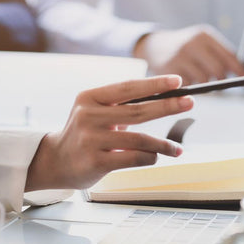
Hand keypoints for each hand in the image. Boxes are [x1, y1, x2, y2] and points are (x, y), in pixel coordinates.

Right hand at [26, 75, 193, 190]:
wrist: (55, 161)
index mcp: (89, 98)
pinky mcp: (96, 161)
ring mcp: (91, 139)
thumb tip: (161, 99)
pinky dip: (150, 157)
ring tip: (176, 148)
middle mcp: (88, 116)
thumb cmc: (82, 134)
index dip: (154, 84)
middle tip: (188, 103)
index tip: (177, 82)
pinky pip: (133, 158)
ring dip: (163, 143)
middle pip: (137, 110)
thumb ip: (120, 106)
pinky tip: (156, 157)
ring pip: (139, 138)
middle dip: (167, 106)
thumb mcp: (93, 112)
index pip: (127, 88)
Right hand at [134, 25, 243, 83]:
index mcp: (204, 35)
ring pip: (204, 80)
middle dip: (223, 81)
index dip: (241, 71)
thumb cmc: (186, 48)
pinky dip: (191, 86)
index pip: (229, 56)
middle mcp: (192, 44)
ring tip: (198, 78)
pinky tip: (185, 78)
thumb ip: (219, 55)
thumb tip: (242, 76)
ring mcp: (179, 56)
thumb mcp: (202, 43)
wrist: (153, 46)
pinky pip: (189, 85)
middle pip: (218, 71)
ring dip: (205, 85)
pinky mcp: (169, 70)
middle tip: (221, 85)